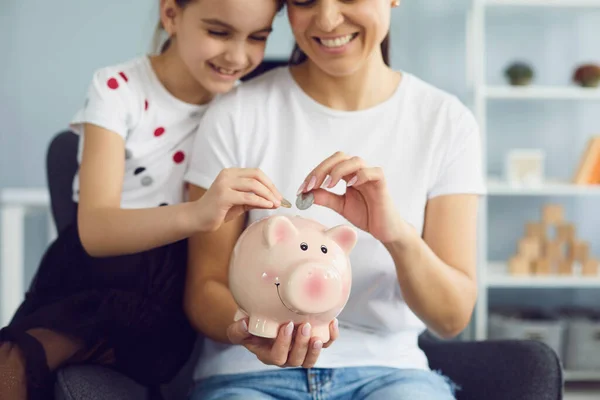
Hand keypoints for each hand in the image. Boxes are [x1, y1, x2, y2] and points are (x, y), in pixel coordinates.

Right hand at [197, 168, 282, 231]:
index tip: (279, 195)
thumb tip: (274, 201)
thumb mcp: (240, 203)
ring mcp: (224, 184)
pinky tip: (268, 206)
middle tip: (280, 200)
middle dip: (271, 188)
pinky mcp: (223, 196)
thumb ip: (255, 199)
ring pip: (253, 185)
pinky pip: (247, 197)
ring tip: (276, 204)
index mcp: (231, 173)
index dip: (270, 183)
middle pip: (256, 176)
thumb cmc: (218, 211)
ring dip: (268, 195)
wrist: (197, 218)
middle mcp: (227, 175)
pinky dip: (260, 201)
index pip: (256, 173)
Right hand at [226, 319, 338, 367]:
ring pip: (311, 358)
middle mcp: (286, 357)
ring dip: (316, 348)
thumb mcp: (239, 329)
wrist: (263, 321)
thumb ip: (238, 330)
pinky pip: (325, 344)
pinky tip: (332, 323)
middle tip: (304, 326)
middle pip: (297, 359)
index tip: (286, 326)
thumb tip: (244, 323)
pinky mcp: (313, 343)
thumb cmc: (251, 327)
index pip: (277, 357)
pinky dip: (331, 336)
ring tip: (318, 333)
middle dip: (302, 344)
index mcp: (269, 355)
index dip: (284, 344)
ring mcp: (301, 351)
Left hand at [297, 152, 411, 243]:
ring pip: (355, 161)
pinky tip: (350, 185)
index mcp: (348, 175)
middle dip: (322, 169)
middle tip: (311, 185)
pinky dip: (360, 175)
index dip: (314, 173)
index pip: (329, 164)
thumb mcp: (340, 206)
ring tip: (328, 185)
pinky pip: (373, 172)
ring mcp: (371, 175)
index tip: (302, 189)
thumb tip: (306, 193)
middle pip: (339, 157)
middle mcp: (358, 171)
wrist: (384, 230)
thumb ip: (325, 198)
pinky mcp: (382, 183)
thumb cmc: (366, 215)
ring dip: (338, 170)